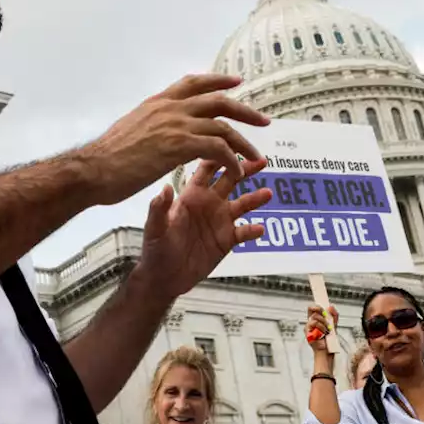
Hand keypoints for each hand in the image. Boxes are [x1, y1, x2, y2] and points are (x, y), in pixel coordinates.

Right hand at [81, 74, 270, 205]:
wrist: (94, 169)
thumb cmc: (107, 157)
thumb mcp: (131, 127)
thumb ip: (150, 123)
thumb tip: (156, 127)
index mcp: (158, 102)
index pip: (193, 82)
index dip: (217, 80)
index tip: (236, 81)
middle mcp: (170, 108)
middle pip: (217, 100)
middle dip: (244, 110)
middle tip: (262, 120)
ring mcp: (176, 125)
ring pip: (223, 127)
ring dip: (244, 141)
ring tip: (257, 155)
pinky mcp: (179, 146)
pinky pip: (218, 149)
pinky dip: (232, 160)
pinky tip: (237, 171)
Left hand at [134, 157, 272, 299]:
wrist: (165, 278)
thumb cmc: (156, 249)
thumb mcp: (155, 229)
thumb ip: (160, 209)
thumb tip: (164, 188)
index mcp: (192, 195)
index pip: (208, 168)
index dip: (219, 155)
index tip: (231, 145)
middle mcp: (209, 203)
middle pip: (231, 180)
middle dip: (245, 168)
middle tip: (260, 160)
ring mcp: (220, 221)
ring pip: (243, 204)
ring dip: (256, 198)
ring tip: (268, 193)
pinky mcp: (227, 240)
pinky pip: (245, 232)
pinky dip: (253, 230)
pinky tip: (260, 229)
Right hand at [306, 305, 338, 353]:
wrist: (328, 350)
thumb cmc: (330, 340)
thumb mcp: (334, 325)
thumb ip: (334, 315)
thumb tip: (330, 306)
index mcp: (317, 319)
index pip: (313, 308)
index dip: (316, 305)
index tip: (321, 304)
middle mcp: (311, 322)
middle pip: (312, 309)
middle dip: (320, 311)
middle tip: (326, 316)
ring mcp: (308, 327)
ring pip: (315, 317)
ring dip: (323, 323)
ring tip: (326, 330)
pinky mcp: (307, 332)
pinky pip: (313, 323)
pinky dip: (320, 328)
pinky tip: (323, 333)